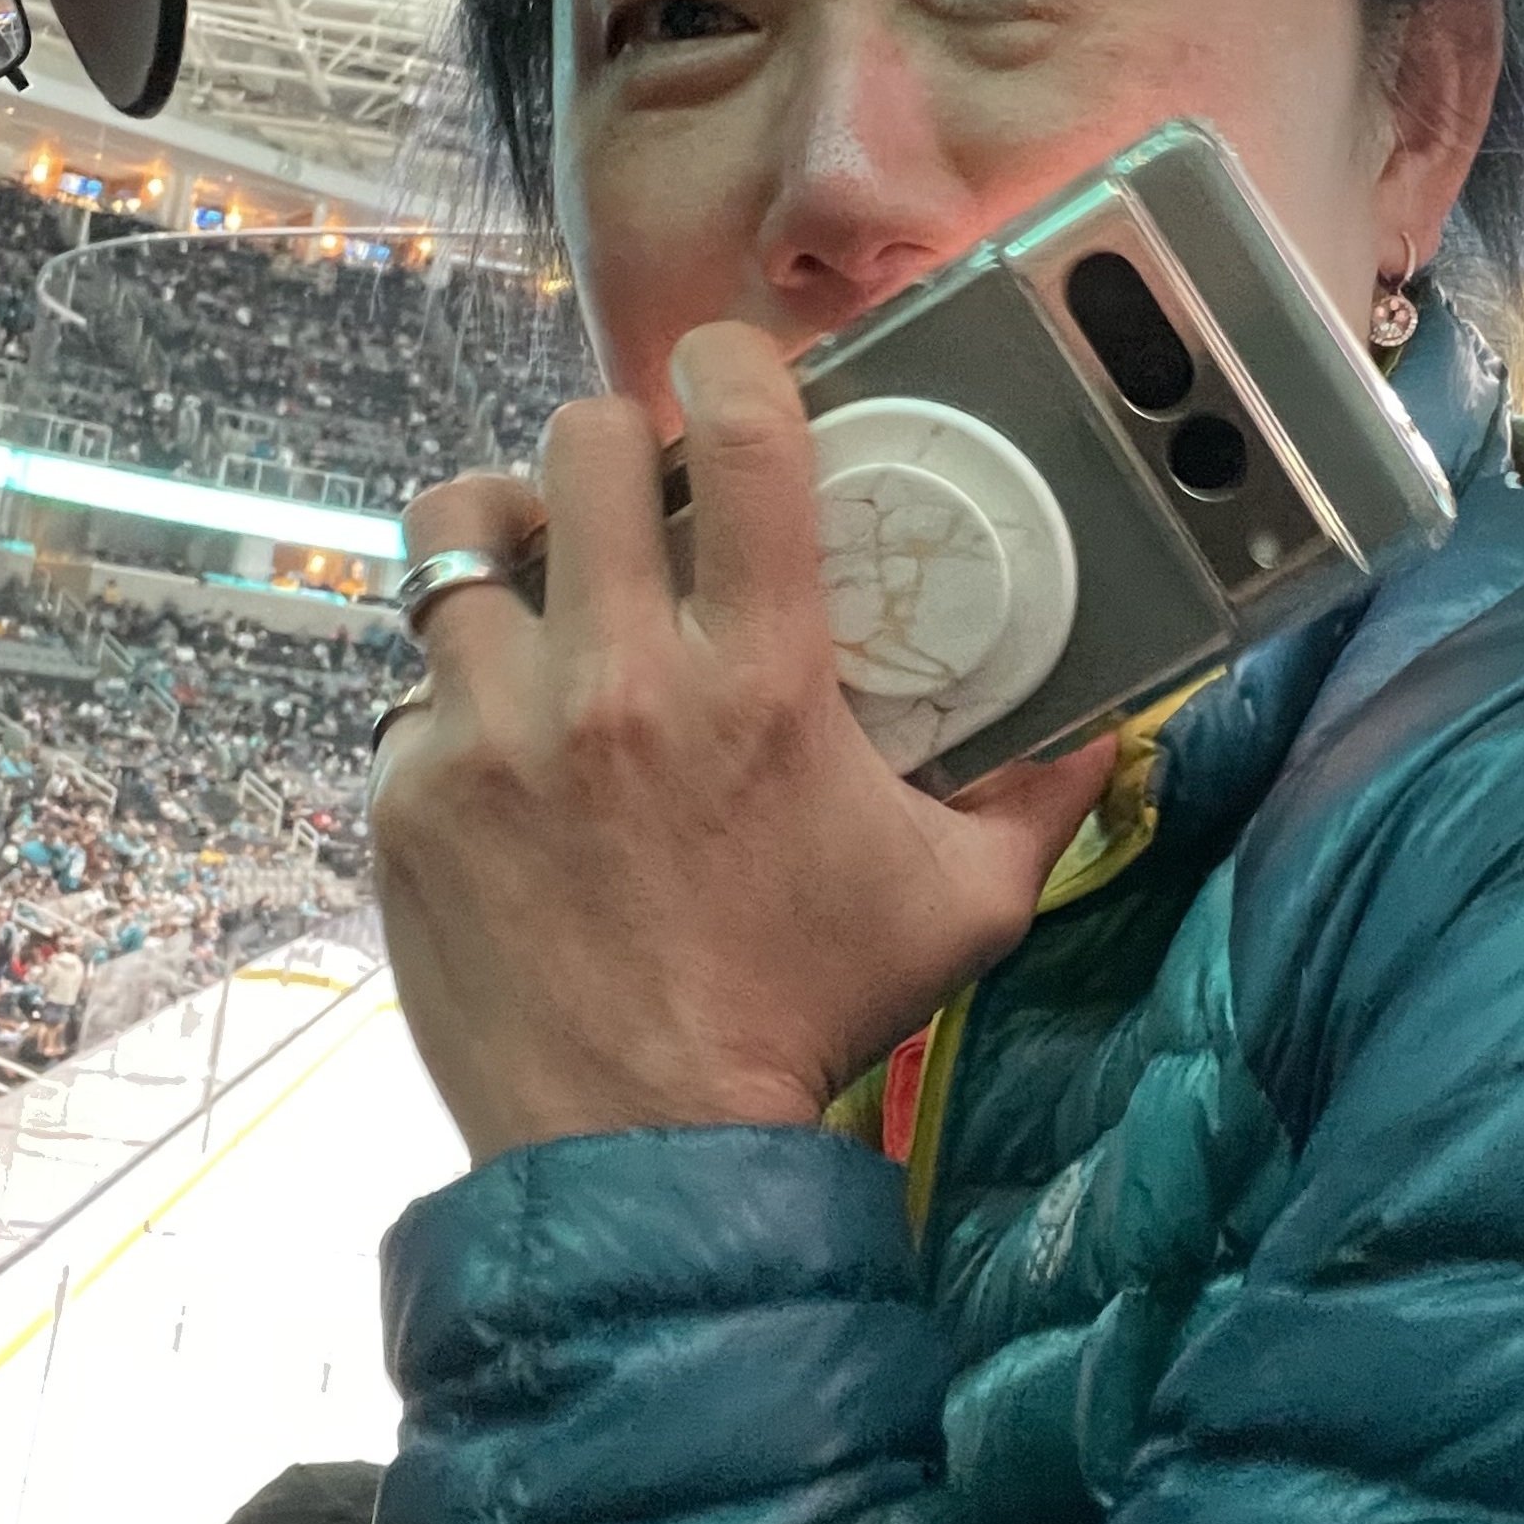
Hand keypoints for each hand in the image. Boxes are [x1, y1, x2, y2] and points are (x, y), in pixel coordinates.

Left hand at [366, 322, 1116, 1159]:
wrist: (644, 1160)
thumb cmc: (810, 1019)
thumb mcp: (962, 908)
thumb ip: (1039, 802)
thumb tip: (1114, 734)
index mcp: (761, 680)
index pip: (740, 436)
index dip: (731, 364)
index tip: (728, 372)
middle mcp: (618, 681)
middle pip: (576, 444)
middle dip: (607, 447)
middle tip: (630, 495)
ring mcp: (494, 734)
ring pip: (454, 535)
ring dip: (499, 536)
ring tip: (529, 570)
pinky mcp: (409, 797)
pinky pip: (416, 685)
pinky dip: (459, 694)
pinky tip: (503, 743)